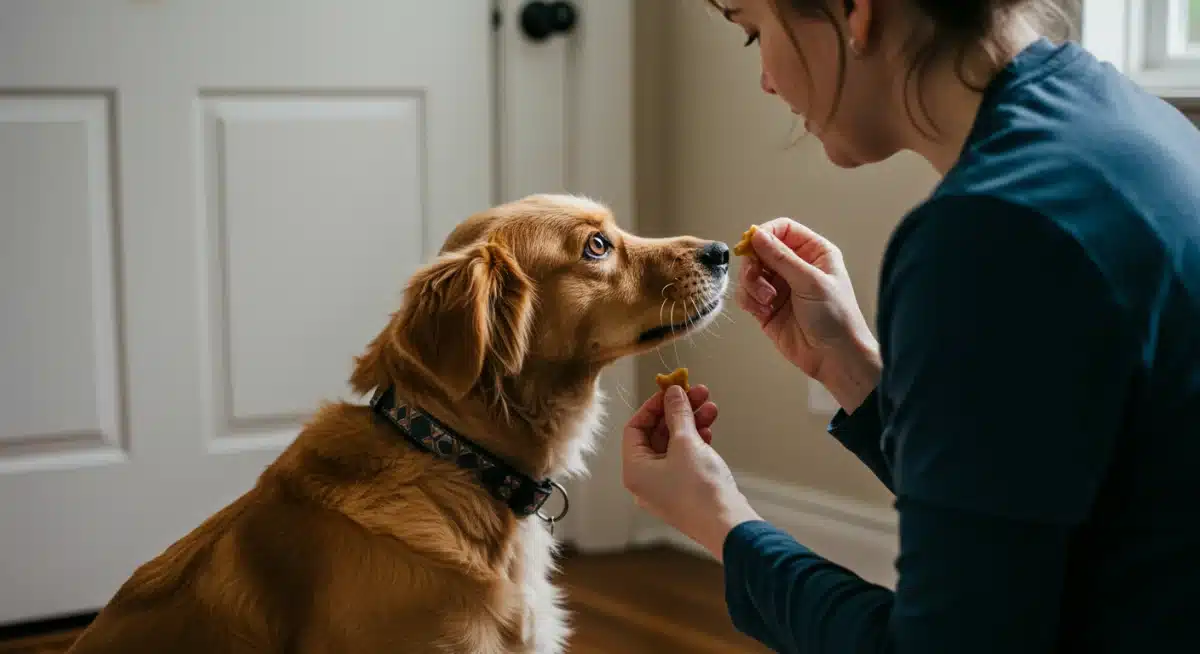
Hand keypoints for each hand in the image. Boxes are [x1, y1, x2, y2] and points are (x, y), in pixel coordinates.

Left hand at [621, 385, 760, 560]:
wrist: (727, 525)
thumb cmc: (700, 489)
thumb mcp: (686, 442)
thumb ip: (677, 414)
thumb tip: (673, 393)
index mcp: (634, 470)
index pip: (634, 428)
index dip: (653, 406)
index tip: (672, 391)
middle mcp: (645, 480)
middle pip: (656, 435)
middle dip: (678, 412)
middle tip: (698, 393)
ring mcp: (665, 488)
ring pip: (674, 446)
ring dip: (691, 424)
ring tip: (711, 407)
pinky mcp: (684, 492)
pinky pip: (685, 460)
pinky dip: (696, 442)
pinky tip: (710, 429)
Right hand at [735, 218, 880, 411]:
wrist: (835, 357)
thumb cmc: (835, 317)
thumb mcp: (810, 281)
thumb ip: (781, 257)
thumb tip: (757, 235)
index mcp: (813, 252)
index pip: (782, 230)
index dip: (765, 234)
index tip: (751, 245)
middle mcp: (795, 266)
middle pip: (760, 250)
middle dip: (754, 264)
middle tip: (757, 277)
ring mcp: (780, 287)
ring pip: (749, 273)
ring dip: (752, 285)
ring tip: (767, 301)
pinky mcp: (767, 308)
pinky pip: (746, 295)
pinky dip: (749, 300)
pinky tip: (764, 311)